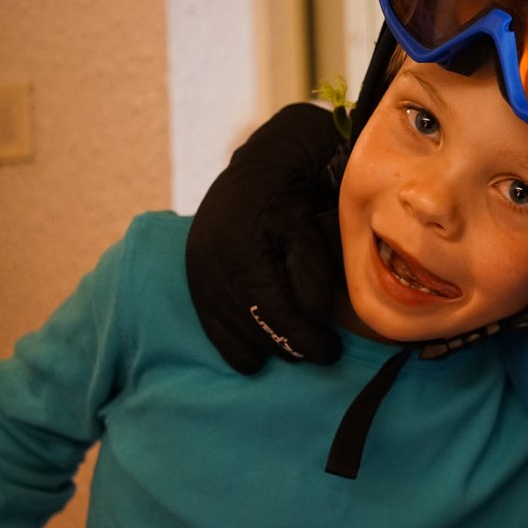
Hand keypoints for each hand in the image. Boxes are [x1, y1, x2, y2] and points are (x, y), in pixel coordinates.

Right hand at [185, 103, 346, 373]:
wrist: (260, 172)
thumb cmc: (293, 202)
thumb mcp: (309, 232)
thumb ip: (311, 275)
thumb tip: (310, 317)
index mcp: (240, 252)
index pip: (275, 313)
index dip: (305, 339)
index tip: (331, 352)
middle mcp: (211, 266)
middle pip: (253, 328)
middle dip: (291, 346)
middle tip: (323, 351)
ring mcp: (198, 275)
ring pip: (233, 333)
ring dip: (268, 347)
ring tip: (298, 349)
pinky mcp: (195, 283)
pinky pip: (212, 328)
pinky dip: (237, 346)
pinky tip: (260, 356)